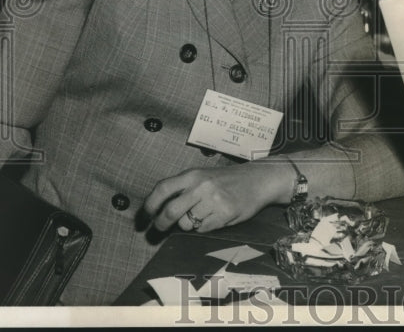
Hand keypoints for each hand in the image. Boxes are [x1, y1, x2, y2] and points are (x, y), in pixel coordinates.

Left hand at [142, 162, 293, 232]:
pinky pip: (204, 229)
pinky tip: (216, 216)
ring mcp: (213, 200)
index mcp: (193, 174)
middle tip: (160, 228)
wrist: (258, 179)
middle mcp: (201, 186)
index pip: (163, 189)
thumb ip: (184, 189)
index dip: (150, 204)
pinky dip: (206, 227)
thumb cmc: (228, 179)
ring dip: (190, 224)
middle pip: (170, 211)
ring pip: (188, 224)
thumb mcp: (204, 176)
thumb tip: (159, 210)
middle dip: (161, 224)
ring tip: (203, 214)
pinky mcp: (225, 213)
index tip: (145, 216)